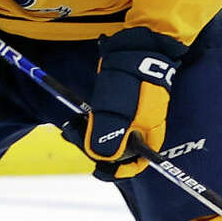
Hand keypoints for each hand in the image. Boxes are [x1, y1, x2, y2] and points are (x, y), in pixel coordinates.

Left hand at [82, 26, 185, 180]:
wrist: (134, 50)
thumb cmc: (133, 82)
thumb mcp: (121, 113)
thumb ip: (110, 138)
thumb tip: (101, 159)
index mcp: (149, 136)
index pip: (136, 165)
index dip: (117, 170)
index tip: (97, 168)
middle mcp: (141, 131)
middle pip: (118, 153)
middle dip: (95, 149)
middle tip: (74, 137)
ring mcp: (130, 119)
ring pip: (108, 138)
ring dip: (88, 136)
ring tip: (72, 126)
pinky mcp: (119, 108)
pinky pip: (103, 124)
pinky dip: (89, 125)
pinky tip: (76, 120)